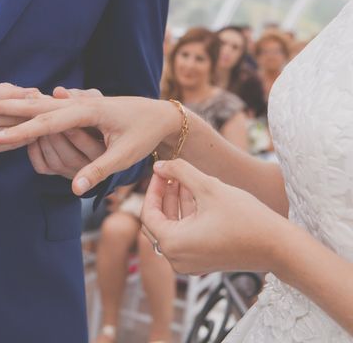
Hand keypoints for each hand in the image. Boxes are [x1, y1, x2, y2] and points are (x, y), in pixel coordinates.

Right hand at [0, 95, 180, 194]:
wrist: (159, 114)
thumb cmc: (144, 133)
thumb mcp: (126, 154)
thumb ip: (99, 170)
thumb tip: (74, 190)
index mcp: (88, 111)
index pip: (47, 122)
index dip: (20, 130)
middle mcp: (77, 102)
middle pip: (33, 104)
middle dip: (3, 105)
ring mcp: (75, 101)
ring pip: (36, 102)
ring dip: (8, 102)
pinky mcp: (75, 104)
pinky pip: (44, 104)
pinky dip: (23, 104)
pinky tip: (6, 104)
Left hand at [140, 159, 288, 274]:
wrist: (279, 247)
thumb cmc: (245, 218)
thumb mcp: (209, 187)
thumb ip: (180, 172)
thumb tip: (159, 166)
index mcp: (172, 244)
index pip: (148, 213)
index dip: (153, 189)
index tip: (161, 171)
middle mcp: (177, 259)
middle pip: (158, 222)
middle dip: (163, 196)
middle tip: (170, 173)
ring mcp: (190, 263)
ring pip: (172, 229)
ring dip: (176, 204)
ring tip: (184, 179)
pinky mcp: (203, 262)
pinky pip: (185, 237)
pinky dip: (187, 217)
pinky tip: (197, 195)